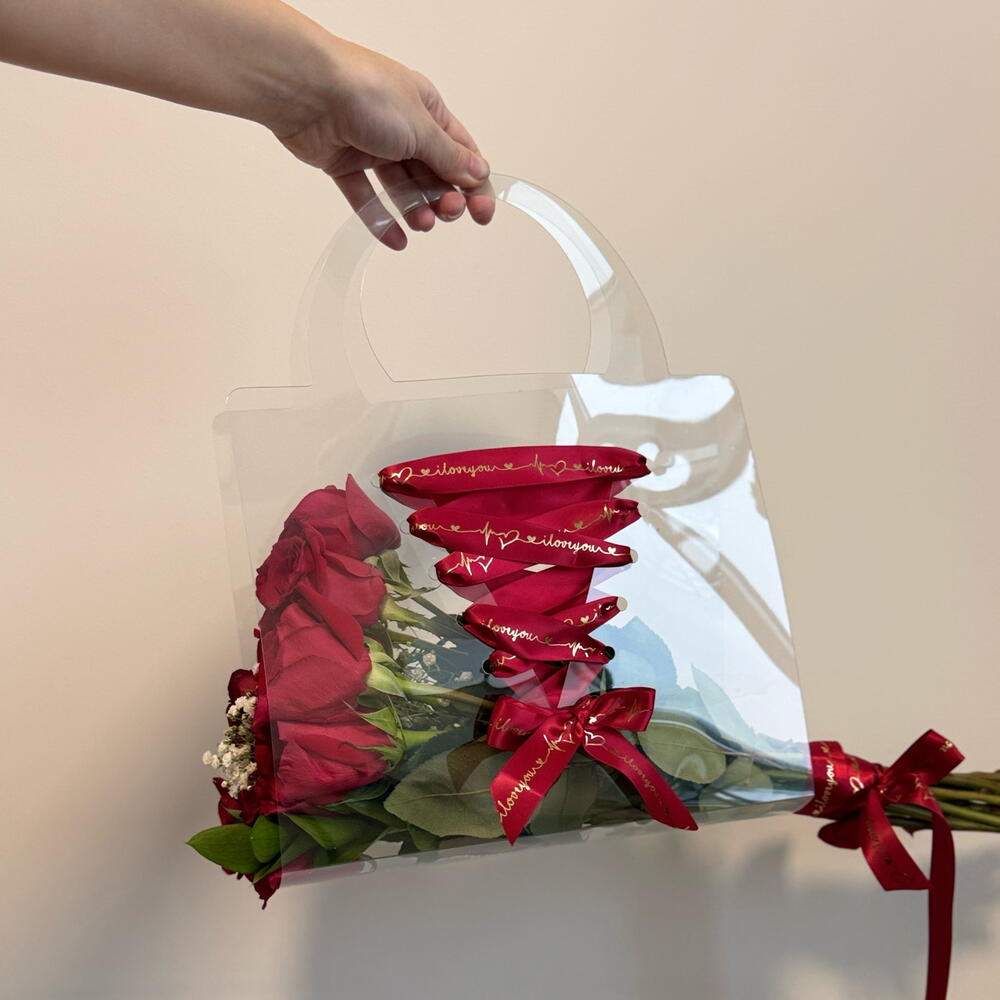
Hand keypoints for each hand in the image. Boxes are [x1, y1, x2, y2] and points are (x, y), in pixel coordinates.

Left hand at [274, 37, 493, 249]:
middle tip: (447, 212)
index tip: (482, 213)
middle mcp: (401, 127)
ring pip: (401, 188)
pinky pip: (367, 197)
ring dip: (416, 209)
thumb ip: (449, 156)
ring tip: (421, 224)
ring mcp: (371, 146)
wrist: (306, 90)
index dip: (474, 184)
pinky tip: (397, 240)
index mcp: (427, 109)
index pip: (460, 153)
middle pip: (432, 173)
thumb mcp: (421, 127)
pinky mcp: (343, 163)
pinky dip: (381, 219)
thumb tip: (478, 173)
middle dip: (444, 198)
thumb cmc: (367, 94)